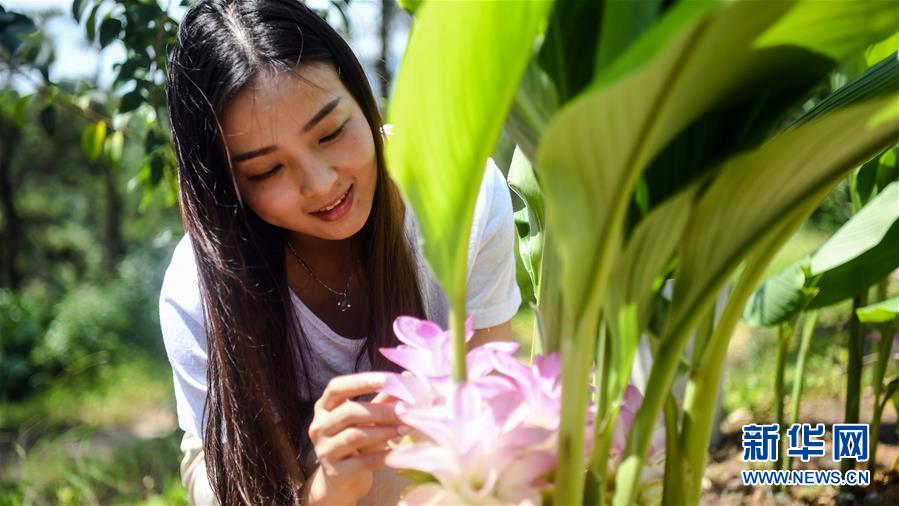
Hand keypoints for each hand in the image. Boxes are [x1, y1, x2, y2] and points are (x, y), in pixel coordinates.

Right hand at [304, 372, 402, 504]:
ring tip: (405, 429)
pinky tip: (398, 452)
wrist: (341, 483)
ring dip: (384, 431)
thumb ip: (382, 400)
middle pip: (349, 412)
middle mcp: (319, 427)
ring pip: (354, 435)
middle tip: (404, 410)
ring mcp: (324, 450)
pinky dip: (383, 455)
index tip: (386, 379)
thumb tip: (406, 377)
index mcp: (324, 408)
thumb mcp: (366, 420)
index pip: (336, 387)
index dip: (360, 381)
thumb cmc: (356, 444)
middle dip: (380, 411)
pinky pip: (363, 461)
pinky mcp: (335, 473)